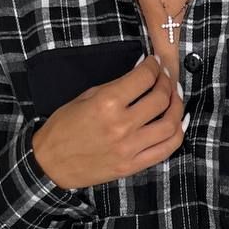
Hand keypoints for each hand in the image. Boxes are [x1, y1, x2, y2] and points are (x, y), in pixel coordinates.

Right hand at [31, 53, 186, 190]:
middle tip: (165, 78)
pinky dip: (177, 134)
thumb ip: (115, 86)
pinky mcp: (133, 166)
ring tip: (174, 98)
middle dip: (167, 83)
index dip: (154, 66)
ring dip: (177, 107)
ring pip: (170, 125)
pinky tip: (177, 122)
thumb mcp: (85, 97)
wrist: (51, 164)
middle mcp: (122, 125)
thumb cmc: (63, 128)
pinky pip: (166, 150)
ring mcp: (130, 148)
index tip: (154, 63)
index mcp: (107, 103)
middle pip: (161, 99)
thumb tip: (140, 74)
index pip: (144, 78)